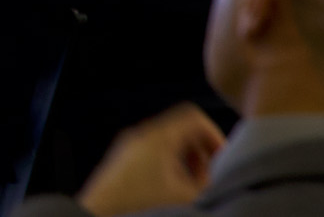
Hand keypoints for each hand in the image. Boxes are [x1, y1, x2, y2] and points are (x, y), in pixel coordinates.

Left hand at [76, 104, 223, 216]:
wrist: (100, 212)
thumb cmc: (138, 202)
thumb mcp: (184, 196)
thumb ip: (208, 185)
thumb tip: (218, 179)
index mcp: (158, 136)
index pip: (194, 117)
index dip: (215, 135)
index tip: (223, 158)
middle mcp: (142, 134)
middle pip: (182, 129)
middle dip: (202, 152)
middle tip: (209, 176)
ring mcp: (130, 144)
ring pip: (169, 141)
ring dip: (187, 160)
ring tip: (192, 186)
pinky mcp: (123, 158)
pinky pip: (154, 151)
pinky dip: (170, 164)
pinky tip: (173, 189)